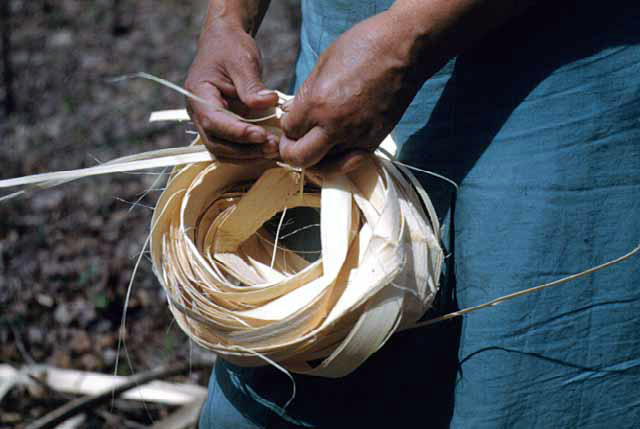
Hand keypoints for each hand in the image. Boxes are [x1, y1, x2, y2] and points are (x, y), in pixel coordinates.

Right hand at [185, 17, 279, 160]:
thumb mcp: (242, 60)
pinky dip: (248, 153)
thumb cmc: (230, 47)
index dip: (237, 132)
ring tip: (273, 151)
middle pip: (216, 143)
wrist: (224, 42)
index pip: (214, 121)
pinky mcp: (222, 127)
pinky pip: (231, 147)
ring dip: (248, 156)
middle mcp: (198, 113)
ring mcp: (208, 122)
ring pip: (223, 151)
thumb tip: (268, 103)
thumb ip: (252, 85)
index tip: (262, 135)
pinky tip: (267, 150)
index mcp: (198, 94)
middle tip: (273, 147)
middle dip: (245, 149)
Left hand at [279, 0, 530, 173]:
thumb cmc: (363, 47)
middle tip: (295, 144)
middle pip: (300, 159)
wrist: (404, 51)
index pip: (289, 131)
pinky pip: (349, 162)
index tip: (292, 122)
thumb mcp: (323, 64)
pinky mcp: (374, 142)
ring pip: (325, 167)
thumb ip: (306, 93)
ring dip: (316, 160)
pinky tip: (337, 148)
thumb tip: (296, 111)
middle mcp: (334, 126)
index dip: (287, 128)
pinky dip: (339, 159)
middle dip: (292, 154)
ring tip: (316, 148)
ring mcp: (356, 137)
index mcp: (317, 104)